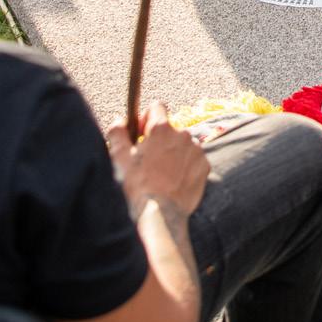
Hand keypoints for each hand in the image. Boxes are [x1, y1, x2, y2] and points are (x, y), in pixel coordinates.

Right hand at [106, 102, 209, 218]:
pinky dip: (185, 166)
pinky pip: (193, 159)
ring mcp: (196, 150)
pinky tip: (173, 180)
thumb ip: (117, 131)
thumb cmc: (137, 185)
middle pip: (170, 128)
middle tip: (148, 160)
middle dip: (159, 140)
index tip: (141, 133)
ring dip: (173, 153)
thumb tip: (120, 120)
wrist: (160, 214)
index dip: (146, 118)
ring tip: (161, 174)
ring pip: (182, 144)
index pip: (156, 106)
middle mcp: (183, 134)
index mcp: (161, 129)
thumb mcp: (118, 156)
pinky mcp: (204, 166)